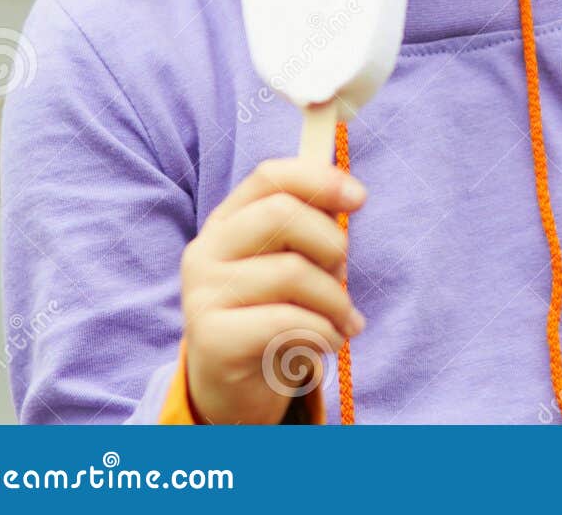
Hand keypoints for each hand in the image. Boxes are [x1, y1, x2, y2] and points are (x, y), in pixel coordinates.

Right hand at [180, 157, 367, 423]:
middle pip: (283, 214)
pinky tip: (327, 342)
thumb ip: (314, 226)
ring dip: (336, 300)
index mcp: (228, 221)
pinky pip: (287, 320)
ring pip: (292, 271)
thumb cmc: (277, 312)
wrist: (238, 387)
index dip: (320, 179)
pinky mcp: (211, 339)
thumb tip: (351, 194)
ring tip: (341, 320)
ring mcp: (202, 294)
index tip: (359, 199)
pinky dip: (323, 332)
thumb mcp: (295, 262)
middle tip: (340, 277)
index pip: (270, 176)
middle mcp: (206, 250)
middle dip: (331, 244)